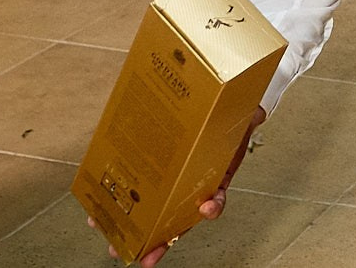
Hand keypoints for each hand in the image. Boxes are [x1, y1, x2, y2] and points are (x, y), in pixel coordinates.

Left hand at [94, 106, 265, 264]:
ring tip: (115, 242)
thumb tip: (255, 114)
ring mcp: (168, 182)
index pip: (215, 197)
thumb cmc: (222, 117)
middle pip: (177, 218)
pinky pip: (132, 193)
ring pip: (151, 212)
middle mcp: (190, 184)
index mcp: (214, 175)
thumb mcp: (238, 116)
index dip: (212, 207)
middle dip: (161, 240)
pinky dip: (116, 204)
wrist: (209, 103)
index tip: (206, 208)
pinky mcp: (146, 173)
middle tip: (147, 257)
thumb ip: (246, 116)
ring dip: (134, 231)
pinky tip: (99, 213)